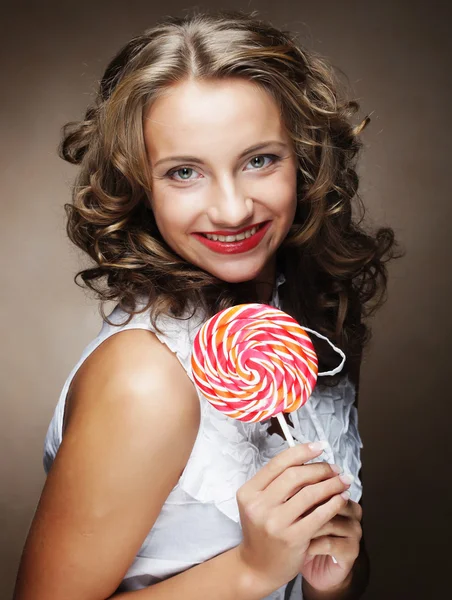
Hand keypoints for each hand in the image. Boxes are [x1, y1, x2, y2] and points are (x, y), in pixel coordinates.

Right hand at [235, 443, 351, 596]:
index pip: (278, 463)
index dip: (301, 451)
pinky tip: (342, 499)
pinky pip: (318, 515)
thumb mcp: (259, 503)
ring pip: (309, 493)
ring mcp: (275, 523)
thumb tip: (307, 458)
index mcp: (249, 492)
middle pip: (295, 475)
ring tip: (342, 481)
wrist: (257, 567)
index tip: (319, 446)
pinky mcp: (292, 538)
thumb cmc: (262, 530)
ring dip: (330, 484)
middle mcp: (259, 506)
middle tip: (335, 468)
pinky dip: (333, 503)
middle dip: (319, 468)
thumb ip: (276, 482)